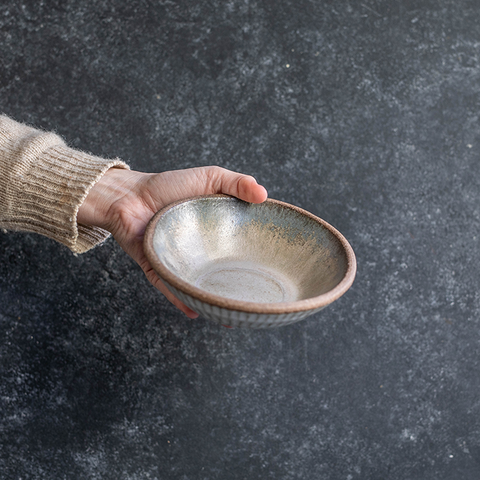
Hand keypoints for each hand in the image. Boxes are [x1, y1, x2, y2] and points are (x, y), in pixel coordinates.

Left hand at [78, 166, 267, 317]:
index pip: (242, 250)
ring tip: (231, 317)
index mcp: (217, 233)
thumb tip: (264, 194)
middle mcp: (202, 252)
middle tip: (257, 303)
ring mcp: (181, 263)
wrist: (128, 195)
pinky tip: (195, 310)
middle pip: (224, 274)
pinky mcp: (160, 270)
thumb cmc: (168, 186)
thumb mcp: (209, 178)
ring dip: (214, 302)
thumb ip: (237, 183)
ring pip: (201, 287)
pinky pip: (172, 288)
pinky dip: (182, 300)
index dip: (257, 260)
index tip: (276, 271)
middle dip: (239, 290)